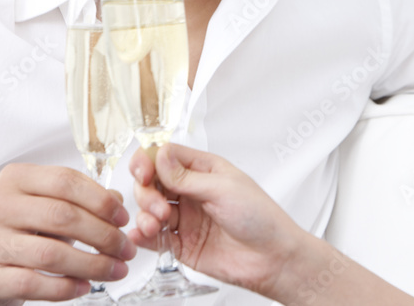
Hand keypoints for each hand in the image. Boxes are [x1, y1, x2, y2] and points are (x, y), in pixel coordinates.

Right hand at [0, 163, 136, 304]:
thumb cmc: (21, 230)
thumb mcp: (48, 205)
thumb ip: (83, 200)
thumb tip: (119, 202)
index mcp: (15, 178)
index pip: (65, 181)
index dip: (101, 200)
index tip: (124, 218)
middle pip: (62, 216)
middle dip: (104, 235)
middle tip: (126, 249)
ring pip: (51, 254)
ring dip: (92, 265)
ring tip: (115, 270)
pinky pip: (32, 283)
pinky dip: (65, 288)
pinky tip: (84, 286)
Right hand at [128, 144, 309, 296]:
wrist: (272, 258)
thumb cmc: (261, 218)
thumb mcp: (223, 189)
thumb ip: (187, 177)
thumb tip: (160, 156)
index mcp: (205, 170)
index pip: (166, 157)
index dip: (149, 162)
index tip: (144, 173)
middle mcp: (192, 192)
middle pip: (153, 183)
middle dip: (147, 192)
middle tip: (159, 206)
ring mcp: (186, 218)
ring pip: (150, 209)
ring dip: (145, 214)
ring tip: (157, 223)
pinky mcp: (182, 243)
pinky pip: (154, 237)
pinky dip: (143, 236)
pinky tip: (142, 236)